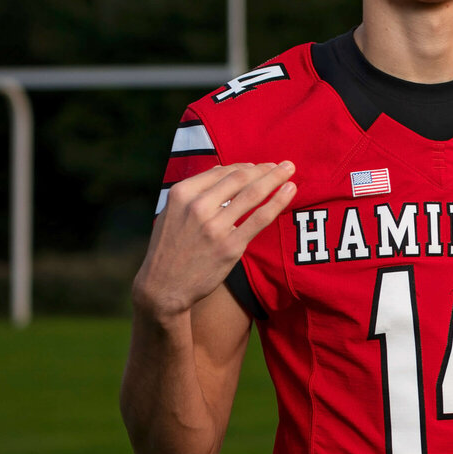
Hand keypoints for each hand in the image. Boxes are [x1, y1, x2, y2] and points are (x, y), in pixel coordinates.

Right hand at [133, 162, 295, 319]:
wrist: (163, 288)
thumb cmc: (169, 248)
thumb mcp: (171, 213)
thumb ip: (195, 192)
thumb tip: (222, 170)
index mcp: (182, 194)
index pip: (222, 172)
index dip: (245, 166)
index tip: (259, 166)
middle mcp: (197, 207)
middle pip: (240, 178)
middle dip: (265, 169)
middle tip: (283, 165)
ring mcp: (215, 227)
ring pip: (253, 194)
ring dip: (275, 178)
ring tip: (290, 169)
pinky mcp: (230, 246)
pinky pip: (260, 218)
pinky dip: (278, 201)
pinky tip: (290, 191)